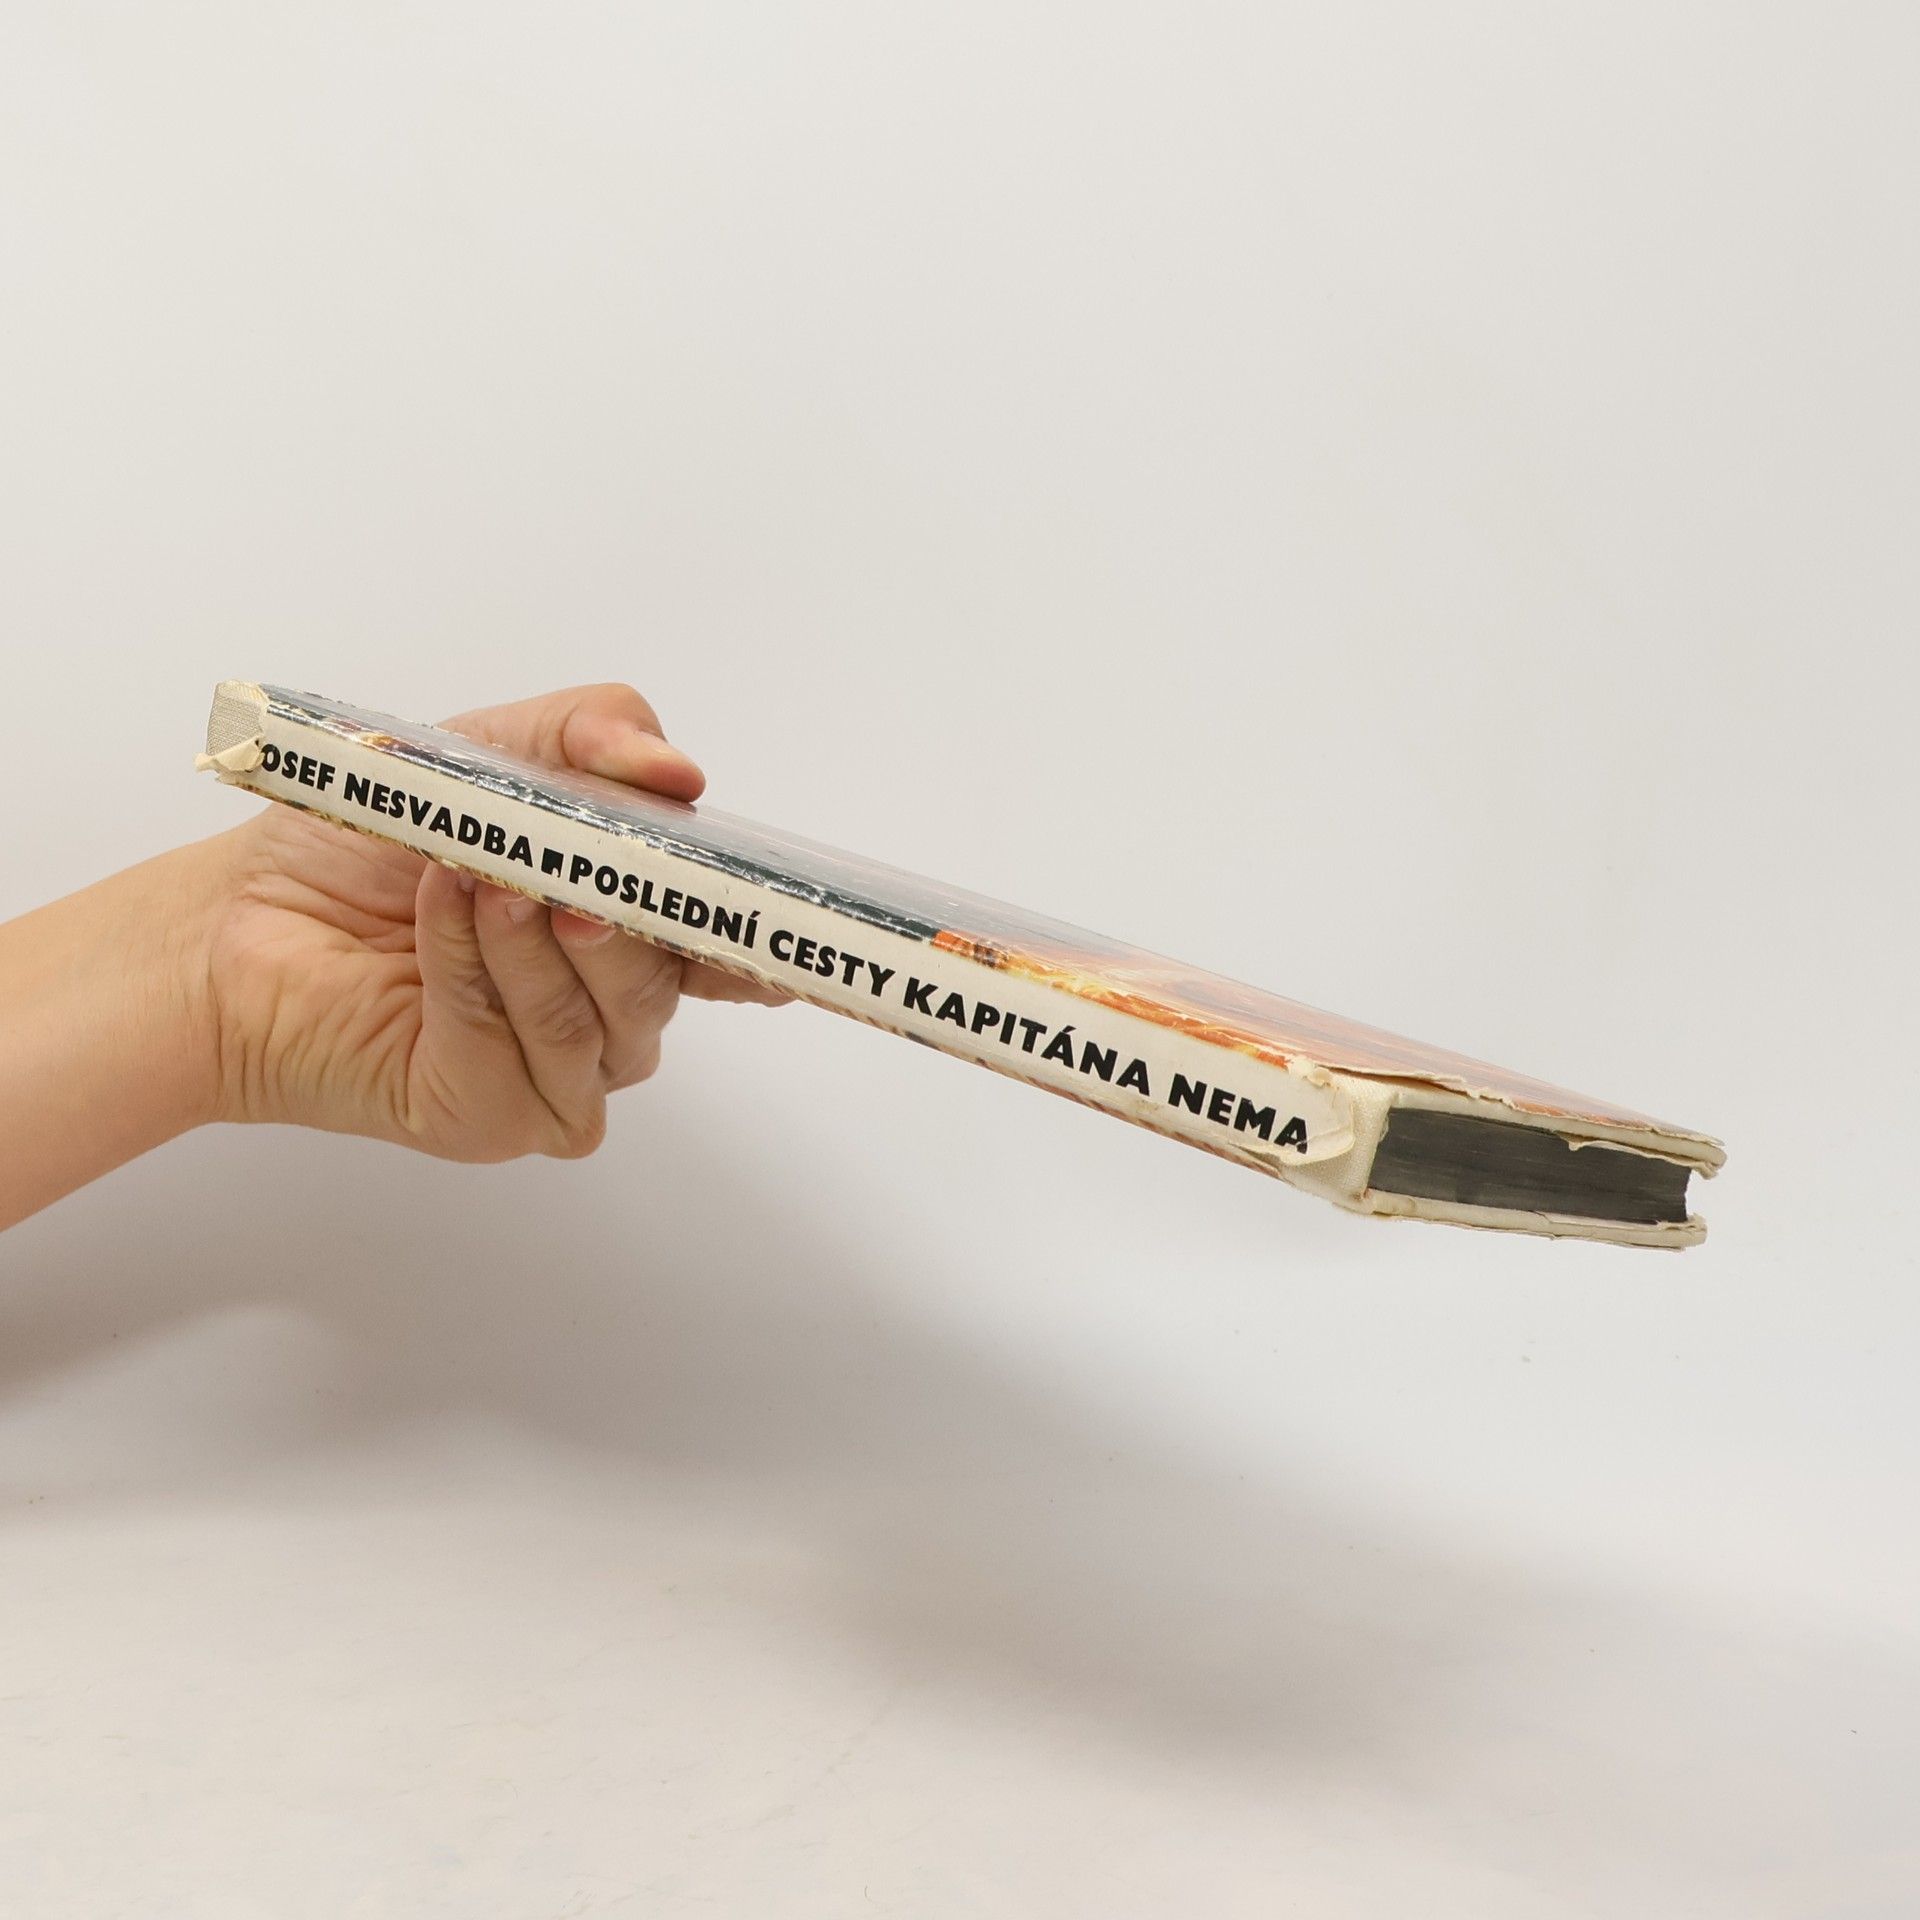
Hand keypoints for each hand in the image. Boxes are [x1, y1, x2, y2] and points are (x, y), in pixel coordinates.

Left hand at [203, 683, 782, 1159]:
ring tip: (476, 883)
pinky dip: (476, 981)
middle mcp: (608, 1011)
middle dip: (621, 926)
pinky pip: (525, 1059)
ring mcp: (560, 1073)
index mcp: (628, 932)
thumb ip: (592, 736)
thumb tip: (678, 771)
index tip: (777, 922)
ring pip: (606, 1028)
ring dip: (534, 947)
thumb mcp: (488, 751)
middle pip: (670, 986)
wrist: (241, 923)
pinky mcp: (499, 1118)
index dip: (757, 939)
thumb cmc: (362, 846)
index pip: (723, 948)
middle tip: (564, 877)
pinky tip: (433, 931)